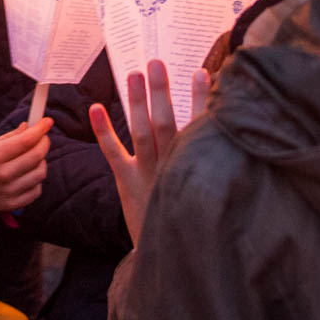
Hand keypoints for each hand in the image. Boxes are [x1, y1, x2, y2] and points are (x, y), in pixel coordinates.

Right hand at [0, 119, 51, 212]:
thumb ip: (9, 137)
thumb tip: (29, 127)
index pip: (26, 140)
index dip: (40, 129)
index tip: (47, 121)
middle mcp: (2, 174)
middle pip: (36, 155)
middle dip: (44, 142)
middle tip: (42, 138)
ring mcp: (7, 191)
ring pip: (40, 173)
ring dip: (41, 161)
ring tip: (33, 157)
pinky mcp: (11, 204)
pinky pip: (36, 190)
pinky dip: (36, 180)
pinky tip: (28, 174)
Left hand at [89, 60, 208, 243]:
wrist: (175, 257)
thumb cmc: (196, 217)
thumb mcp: (211, 189)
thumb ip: (215, 159)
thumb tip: (225, 124)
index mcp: (194, 167)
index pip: (199, 128)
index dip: (201, 100)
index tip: (204, 73)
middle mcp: (171, 166)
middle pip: (166, 123)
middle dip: (161, 92)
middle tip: (156, 62)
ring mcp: (147, 173)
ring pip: (141, 133)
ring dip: (137, 102)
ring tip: (134, 74)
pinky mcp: (128, 182)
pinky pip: (114, 154)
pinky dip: (104, 132)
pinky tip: (95, 108)